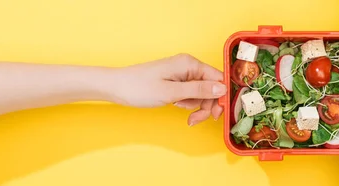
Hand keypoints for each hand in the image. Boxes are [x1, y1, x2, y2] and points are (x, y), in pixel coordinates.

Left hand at [111, 53, 225, 125]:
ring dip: (197, 106)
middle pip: (212, 87)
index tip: (216, 113)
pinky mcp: (177, 80)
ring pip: (202, 92)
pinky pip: (192, 93)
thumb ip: (198, 90)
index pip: (218, 79)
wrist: (116, 87)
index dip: (221, 97)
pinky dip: (188, 103)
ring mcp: (183, 73)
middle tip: (197, 119)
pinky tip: (178, 106)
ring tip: (186, 116)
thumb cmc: (139, 87)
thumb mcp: (171, 92)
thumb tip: (222, 89)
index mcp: (190, 64)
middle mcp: (189, 66)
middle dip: (207, 105)